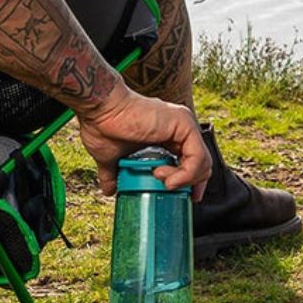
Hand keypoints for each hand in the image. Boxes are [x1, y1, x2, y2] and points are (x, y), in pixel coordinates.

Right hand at [75, 82, 211, 201]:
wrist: (99, 110)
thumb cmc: (102, 126)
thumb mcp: (110, 157)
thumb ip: (114, 173)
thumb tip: (109, 190)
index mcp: (166, 133)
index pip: (191, 161)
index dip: (188, 182)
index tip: (174, 193)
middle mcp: (178, 127)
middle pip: (202, 163)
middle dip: (190, 184)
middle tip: (170, 191)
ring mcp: (183, 124)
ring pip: (203, 162)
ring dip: (185, 180)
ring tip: (162, 181)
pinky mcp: (183, 124)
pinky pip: (198, 157)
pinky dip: (187, 174)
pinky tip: (168, 178)